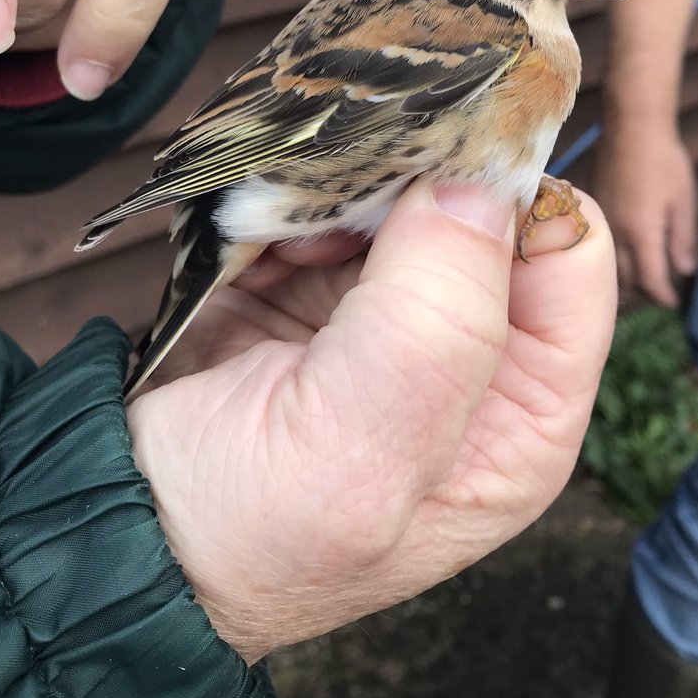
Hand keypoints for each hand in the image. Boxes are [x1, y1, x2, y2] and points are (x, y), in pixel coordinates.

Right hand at [127, 181, 615, 662]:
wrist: (128, 525)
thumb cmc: (250, 529)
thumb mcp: (361, 452)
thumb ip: (435, 324)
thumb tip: (476, 185)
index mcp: (520, 410)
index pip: (569, 256)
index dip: (514, 197)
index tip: (435, 167)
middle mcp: (467, 353)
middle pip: (483, 209)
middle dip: (415, 184)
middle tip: (348, 194)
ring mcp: (387, 311)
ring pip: (401, 190)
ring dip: (343, 192)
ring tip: (290, 229)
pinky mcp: (315, 284)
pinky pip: (326, 201)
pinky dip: (293, 199)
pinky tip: (262, 235)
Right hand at [595, 125, 697, 306]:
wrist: (631, 127)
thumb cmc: (663, 160)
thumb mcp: (682, 200)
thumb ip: (681, 238)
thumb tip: (684, 270)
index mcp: (641, 232)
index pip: (650, 278)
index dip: (662, 295)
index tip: (673, 303)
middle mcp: (615, 232)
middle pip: (624, 278)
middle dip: (642, 291)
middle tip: (657, 292)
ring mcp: (599, 221)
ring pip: (608, 263)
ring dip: (623, 276)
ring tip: (639, 278)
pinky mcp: (591, 209)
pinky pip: (599, 243)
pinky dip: (611, 255)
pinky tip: (621, 251)